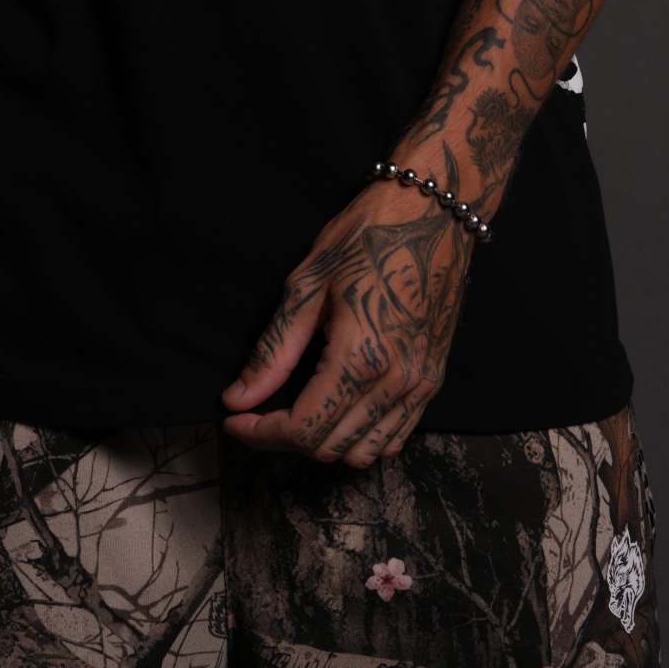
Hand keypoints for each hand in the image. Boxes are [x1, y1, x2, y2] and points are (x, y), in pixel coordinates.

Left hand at [219, 178, 475, 466]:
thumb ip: (274, 350)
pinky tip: (340, 409)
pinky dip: (362, 438)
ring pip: (365, 453)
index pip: (304, 428)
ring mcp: (420, 387)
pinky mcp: (434, 381)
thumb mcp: (307, 285)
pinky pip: (395, 436)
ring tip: (296, 412)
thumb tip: (237, 398)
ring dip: (325, 443)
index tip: (234, 420)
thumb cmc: (366, 238)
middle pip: (331, 447)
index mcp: (360, 360)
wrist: (433, 215)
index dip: (261, 433)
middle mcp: (395, 384)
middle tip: (257, 412)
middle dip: (286, 438)